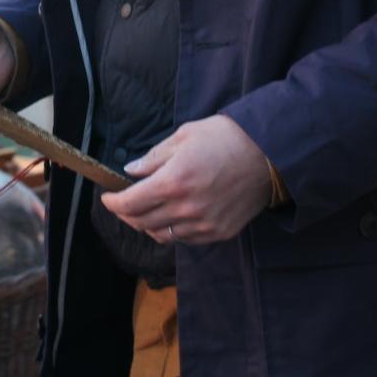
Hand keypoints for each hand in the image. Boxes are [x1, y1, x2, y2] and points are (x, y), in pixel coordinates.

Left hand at [99, 114, 281, 245]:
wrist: (269, 154)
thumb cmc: (225, 138)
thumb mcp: (183, 136)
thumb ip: (154, 157)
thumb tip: (132, 170)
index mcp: (173, 181)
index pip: (129, 204)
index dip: (113, 203)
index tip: (107, 198)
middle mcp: (186, 208)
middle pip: (141, 223)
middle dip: (126, 214)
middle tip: (123, 204)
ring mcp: (203, 224)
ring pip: (161, 235)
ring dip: (147, 225)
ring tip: (145, 211)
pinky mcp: (218, 233)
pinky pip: (184, 239)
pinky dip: (171, 230)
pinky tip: (171, 216)